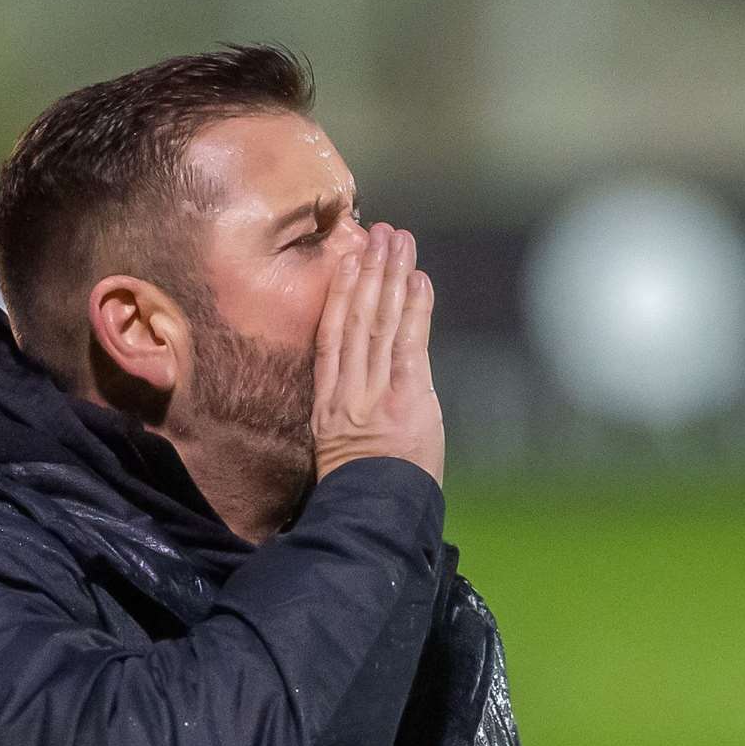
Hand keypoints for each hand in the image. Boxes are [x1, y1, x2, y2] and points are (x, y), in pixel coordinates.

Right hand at [312, 223, 443, 485]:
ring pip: (381, 321)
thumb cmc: (358, 491)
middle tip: (378, 231)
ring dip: (391, 277)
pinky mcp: (407, 398)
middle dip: (368, 271)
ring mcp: (376, 391)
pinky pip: (409, 343)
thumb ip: (349, 410)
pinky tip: (418, 279)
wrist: (371, 514)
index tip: (349, 259)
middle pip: (356, 318)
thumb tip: (361, 387)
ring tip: (398, 241)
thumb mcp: (339, 448)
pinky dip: (414, 308)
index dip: (340, 292)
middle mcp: (348, 389)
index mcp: (327, 401)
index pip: (332, 334)